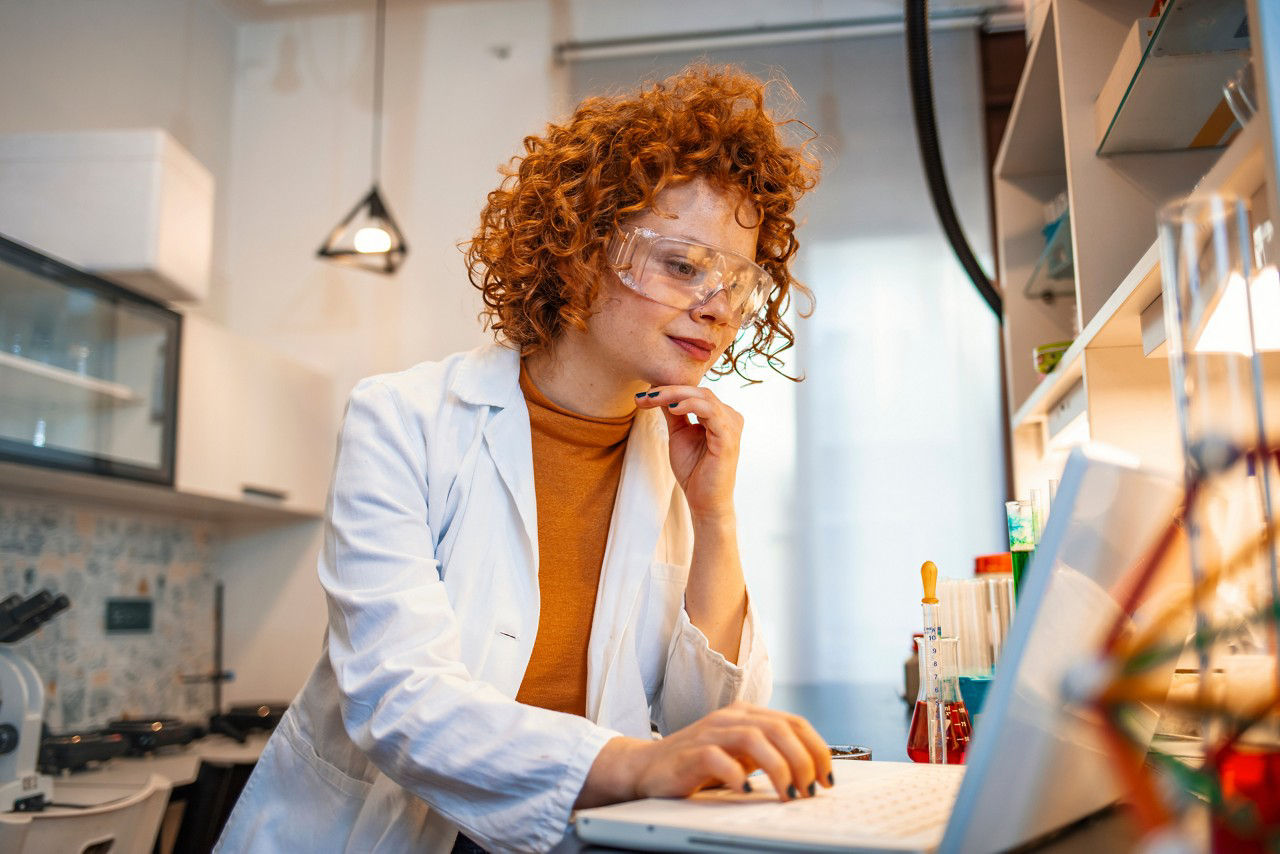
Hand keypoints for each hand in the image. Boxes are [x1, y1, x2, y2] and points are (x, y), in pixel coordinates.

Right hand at [576, 702, 834, 807]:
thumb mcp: (740, 756)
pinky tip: (746, 790)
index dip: (817, 749)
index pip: (794, 722)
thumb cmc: (696, 765)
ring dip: (779, 768)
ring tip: (789, 794)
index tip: (828, 778)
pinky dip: (737, 774)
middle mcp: (731, 718)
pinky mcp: (691, 752)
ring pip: (755, 738)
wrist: (646, 768)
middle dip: (804, 761)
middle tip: (811, 790)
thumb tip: (811, 774)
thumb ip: (769, 754)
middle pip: (780, 728)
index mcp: (747, 715)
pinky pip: (718, 757)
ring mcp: (710, 732)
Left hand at [635, 385, 742, 520]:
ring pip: (703, 397)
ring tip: (653, 398)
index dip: (669, 390)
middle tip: (645, 395)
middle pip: (698, 391)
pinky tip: (671, 408)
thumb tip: (658, 391)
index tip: (643, 396)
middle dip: (669, 390)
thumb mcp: (679, 434)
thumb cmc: (694, 470)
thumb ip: (673, 413)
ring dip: (675, 394)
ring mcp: (731, 425)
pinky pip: (710, 411)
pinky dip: (690, 405)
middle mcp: (729, 416)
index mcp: (719, 415)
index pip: (694, 393)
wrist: (704, 501)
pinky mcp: (728, 437)